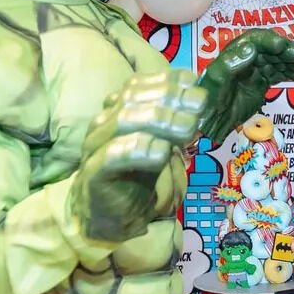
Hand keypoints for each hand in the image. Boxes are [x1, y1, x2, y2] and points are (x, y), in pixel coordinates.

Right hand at [71, 70, 205, 243]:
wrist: (113, 213)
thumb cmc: (140, 173)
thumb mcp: (165, 142)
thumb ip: (177, 121)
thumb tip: (199, 98)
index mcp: (118, 109)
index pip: (138, 84)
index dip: (168, 80)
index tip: (194, 83)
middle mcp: (104, 122)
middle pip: (132, 98)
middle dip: (169, 97)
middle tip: (199, 104)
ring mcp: (96, 146)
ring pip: (123, 121)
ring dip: (160, 120)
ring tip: (188, 127)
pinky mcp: (94, 173)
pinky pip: (112, 155)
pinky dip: (138, 149)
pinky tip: (161, 152)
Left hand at [196, 30, 293, 145]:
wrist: (210, 122)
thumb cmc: (208, 100)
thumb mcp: (216, 80)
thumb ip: (231, 63)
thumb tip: (252, 48)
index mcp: (234, 54)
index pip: (255, 40)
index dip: (269, 41)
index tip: (282, 46)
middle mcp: (246, 59)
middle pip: (270, 49)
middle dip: (286, 51)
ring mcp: (254, 71)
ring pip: (277, 61)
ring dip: (292, 62)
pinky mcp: (261, 83)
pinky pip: (278, 73)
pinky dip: (290, 73)